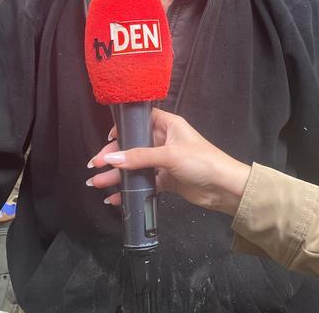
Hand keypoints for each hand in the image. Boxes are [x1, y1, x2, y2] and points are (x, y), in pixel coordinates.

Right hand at [89, 108, 250, 215]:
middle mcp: (164, 140)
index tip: (108, 139)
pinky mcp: (166, 179)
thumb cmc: (201, 161)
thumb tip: (111, 159)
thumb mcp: (169, 155)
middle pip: (133, 145)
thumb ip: (139, 157)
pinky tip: (115, 198)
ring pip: (135, 166)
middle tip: (94, 166)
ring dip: (117, 175)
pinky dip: (130, 189)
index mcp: (168, 125)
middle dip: (113, 156)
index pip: (141, 120)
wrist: (224, 188)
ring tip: (96, 184)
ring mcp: (164, 161)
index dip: (123, 127)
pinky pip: (143, 182)